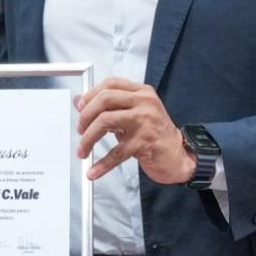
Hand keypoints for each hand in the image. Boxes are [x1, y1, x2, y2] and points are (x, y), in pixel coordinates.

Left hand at [76, 77, 193, 184]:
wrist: (177, 155)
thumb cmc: (154, 134)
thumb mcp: (133, 113)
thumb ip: (108, 106)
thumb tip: (78, 100)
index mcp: (142, 92)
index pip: (111, 84)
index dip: (91, 95)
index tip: (80, 108)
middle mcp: (144, 103)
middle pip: (105, 99)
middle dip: (86, 115)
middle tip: (80, 129)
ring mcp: (145, 121)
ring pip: (106, 121)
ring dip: (88, 138)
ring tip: (83, 150)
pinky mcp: (145, 142)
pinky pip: (117, 153)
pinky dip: (102, 164)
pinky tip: (93, 171)